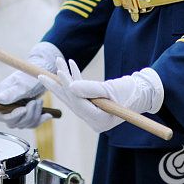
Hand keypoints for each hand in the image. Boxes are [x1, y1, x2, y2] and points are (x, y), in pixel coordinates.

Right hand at [0, 41, 62, 128]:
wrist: (42, 73)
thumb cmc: (31, 76)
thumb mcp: (22, 85)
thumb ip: (9, 94)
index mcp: (2, 97)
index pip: (0, 116)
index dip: (12, 117)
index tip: (23, 109)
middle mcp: (7, 105)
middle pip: (13, 123)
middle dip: (27, 116)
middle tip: (35, 102)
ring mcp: (17, 110)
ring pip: (23, 124)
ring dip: (35, 116)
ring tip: (40, 101)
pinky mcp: (26, 113)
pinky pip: (31, 123)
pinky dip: (40, 120)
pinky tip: (47, 114)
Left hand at [39, 58, 163, 133]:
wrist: (143, 94)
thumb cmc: (131, 93)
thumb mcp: (111, 89)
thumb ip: (90, 88)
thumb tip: (69, 87)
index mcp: (99, 121)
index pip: (78, 104)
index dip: (67, 88)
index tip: (60, 72)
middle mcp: (93, 120)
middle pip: (71, 101)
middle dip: (58, 85)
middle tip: (41, 75)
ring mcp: (92, 113)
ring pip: (73, 95)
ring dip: (66, 78)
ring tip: (58, 62)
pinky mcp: (93, 105)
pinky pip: (80, 91)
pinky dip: (76, 78)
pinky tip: (70, 65)